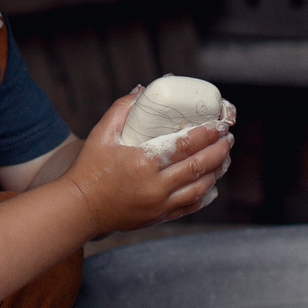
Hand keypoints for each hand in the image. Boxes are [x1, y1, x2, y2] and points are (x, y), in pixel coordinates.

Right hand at [59, 91, 235, 236]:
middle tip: (227, 139)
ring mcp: (159, 204)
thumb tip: (142, 91)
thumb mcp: (102, 134)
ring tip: (224, 158)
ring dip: (216, 172)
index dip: (207, 134)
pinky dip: (205, 195)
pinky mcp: (159, 217)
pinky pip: (190, 206)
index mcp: (143, 162)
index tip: (219, 125)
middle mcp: (156, 185)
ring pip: (200, 188)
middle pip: (199, 166)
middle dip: (218, 151)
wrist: (79, 208)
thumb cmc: (89, 169)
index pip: (186, 145)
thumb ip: (122, 109)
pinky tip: (212, 184)